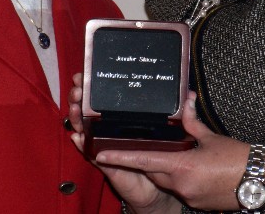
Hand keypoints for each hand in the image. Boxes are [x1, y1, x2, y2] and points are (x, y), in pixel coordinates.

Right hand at [68, 74, 179, 213]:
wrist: (156, 190)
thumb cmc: (162, 157)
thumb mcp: (173, 132)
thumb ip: (182, 115)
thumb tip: (190, 95)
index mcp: (125, 117)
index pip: (105, 96)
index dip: (93, 85)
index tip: (83, 74)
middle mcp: (111, 128)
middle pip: (90, 107)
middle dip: (81, 96)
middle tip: (78, 86)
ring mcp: (106, 143)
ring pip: (86, 126)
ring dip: (77, 116)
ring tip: (74, 106)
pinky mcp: (105, 161)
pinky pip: (90, 151)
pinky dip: (82, 143)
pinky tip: (77, 136)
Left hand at [95, 94, 249, 211]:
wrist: (261, 180)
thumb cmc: (237, 156)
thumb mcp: (210, 136)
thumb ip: (192, 122)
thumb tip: (185, 100)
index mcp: (182, 167)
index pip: (144, 161)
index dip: (121, 156)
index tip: (101, 153)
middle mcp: (182, 186)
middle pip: (154, 172)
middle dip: (150, 159)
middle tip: (145, 145)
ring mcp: (190, 198)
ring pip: (168, 181)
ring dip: (169, 169)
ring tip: (184, 154)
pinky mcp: (198, 204)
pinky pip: (181, 190)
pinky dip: (182, 178)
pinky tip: (196, 169)